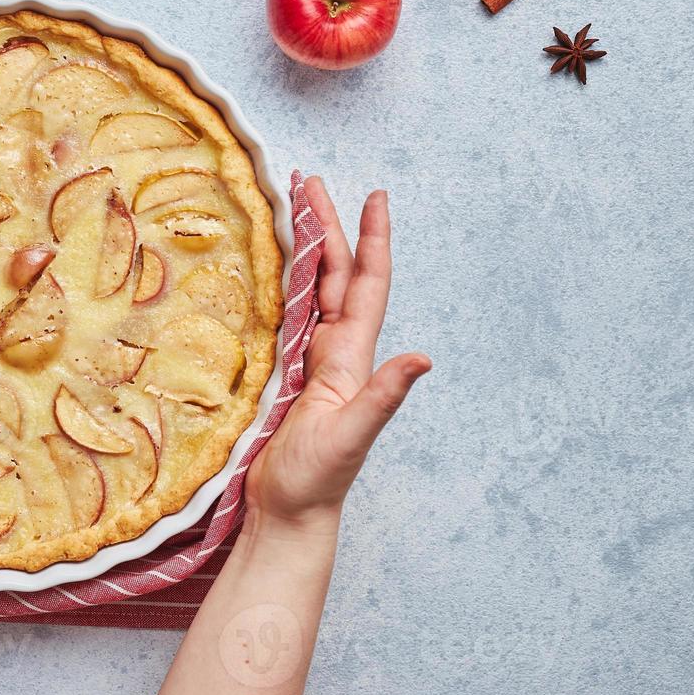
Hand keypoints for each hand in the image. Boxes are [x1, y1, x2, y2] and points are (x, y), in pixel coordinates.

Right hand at [245, 179, 430, 534]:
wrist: (290, 513)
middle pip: (333, 274)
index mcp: (350, 356)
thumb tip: (424, 359)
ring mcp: (310, 360)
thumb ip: (384, 397)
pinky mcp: (284, 373)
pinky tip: (269, 266)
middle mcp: (335, 350)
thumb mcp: (352, 436)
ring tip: (292, 206)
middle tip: (310, 180)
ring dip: (305, 245)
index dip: (373, 239)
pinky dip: (282, 280)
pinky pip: (286, 313)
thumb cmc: (317, 480)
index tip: (377, 195)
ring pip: (310, 288)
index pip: (365, 284)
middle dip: (329, 224)